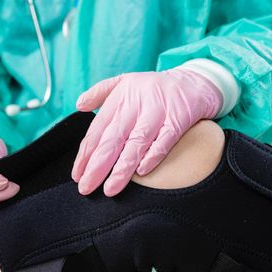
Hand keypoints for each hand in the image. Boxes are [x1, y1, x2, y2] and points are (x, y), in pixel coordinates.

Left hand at [72, 69, 222, 195]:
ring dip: (123, 168)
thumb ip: (100, 92)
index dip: (86, 153)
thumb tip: (79, 104)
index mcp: (120, 97)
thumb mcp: (125, 82)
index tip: (77, 174)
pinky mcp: (179, 118)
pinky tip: (141, 173)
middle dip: (98, 166)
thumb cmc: (153, 88)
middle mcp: (137, 103)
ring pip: (137, 142)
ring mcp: (158, 111)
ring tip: (110, 189)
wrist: (194, 81)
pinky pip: (165, 140)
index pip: (98, 129)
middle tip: (86, 187)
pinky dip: (153, 155)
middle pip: (113, 138)